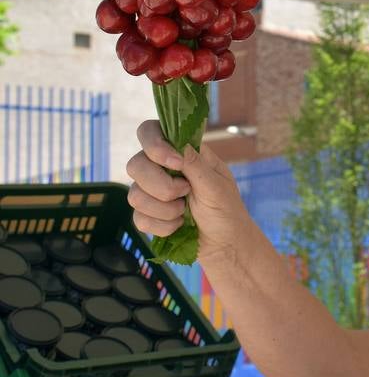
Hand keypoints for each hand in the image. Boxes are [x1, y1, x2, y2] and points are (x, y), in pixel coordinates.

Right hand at [126, 120, 249, 263]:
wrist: (224, 244)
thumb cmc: (226, 210)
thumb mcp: (217, 185)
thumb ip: (195, 165)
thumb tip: (178, 145)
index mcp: (182, 153)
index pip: (150, 131)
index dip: (154, 145)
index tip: (176, 164)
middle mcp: (162, 168)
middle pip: (135, 165)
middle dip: (162, 186)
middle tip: (186, 193)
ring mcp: (152, 192)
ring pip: (134, 195)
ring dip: (165, 209)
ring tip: (185, 211)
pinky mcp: (147, 215)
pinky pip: (139, 218)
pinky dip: (163, 226)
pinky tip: (179, 225)